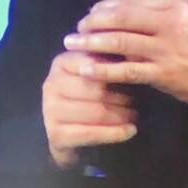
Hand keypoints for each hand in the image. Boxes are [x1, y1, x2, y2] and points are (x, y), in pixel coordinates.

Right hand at [41, 50, 137, 168]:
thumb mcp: (94, 75)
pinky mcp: (55, 134)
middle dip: (122, 97)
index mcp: (61, 63)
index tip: (135, 75)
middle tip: (137, 101)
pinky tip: (130, 130)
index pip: (95, 64)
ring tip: (134, 115)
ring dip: (122, 115)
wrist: (65, 133)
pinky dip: (115, 133)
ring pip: (97, 112)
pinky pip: (91, 133)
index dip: (118, 71)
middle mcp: (51, 85)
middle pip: (98, 90)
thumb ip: (108, 62)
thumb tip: (135, 53)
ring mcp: (51, 110)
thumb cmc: (86, 98)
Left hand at [63, 0, 187, 115]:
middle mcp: (169, 23)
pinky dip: (104, 70)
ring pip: (120, 42)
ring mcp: (165, 49)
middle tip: (77, 28)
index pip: (132, 0)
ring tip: (73, 45)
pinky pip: (126, 70)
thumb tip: (117, 15)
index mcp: (174, 4)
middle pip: (122, 18)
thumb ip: (154, 15)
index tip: (92, 13)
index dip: (106, 6)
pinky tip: (88, 70)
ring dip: (92, 43)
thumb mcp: (185, 18)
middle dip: (94, 22)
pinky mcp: (162, 73)